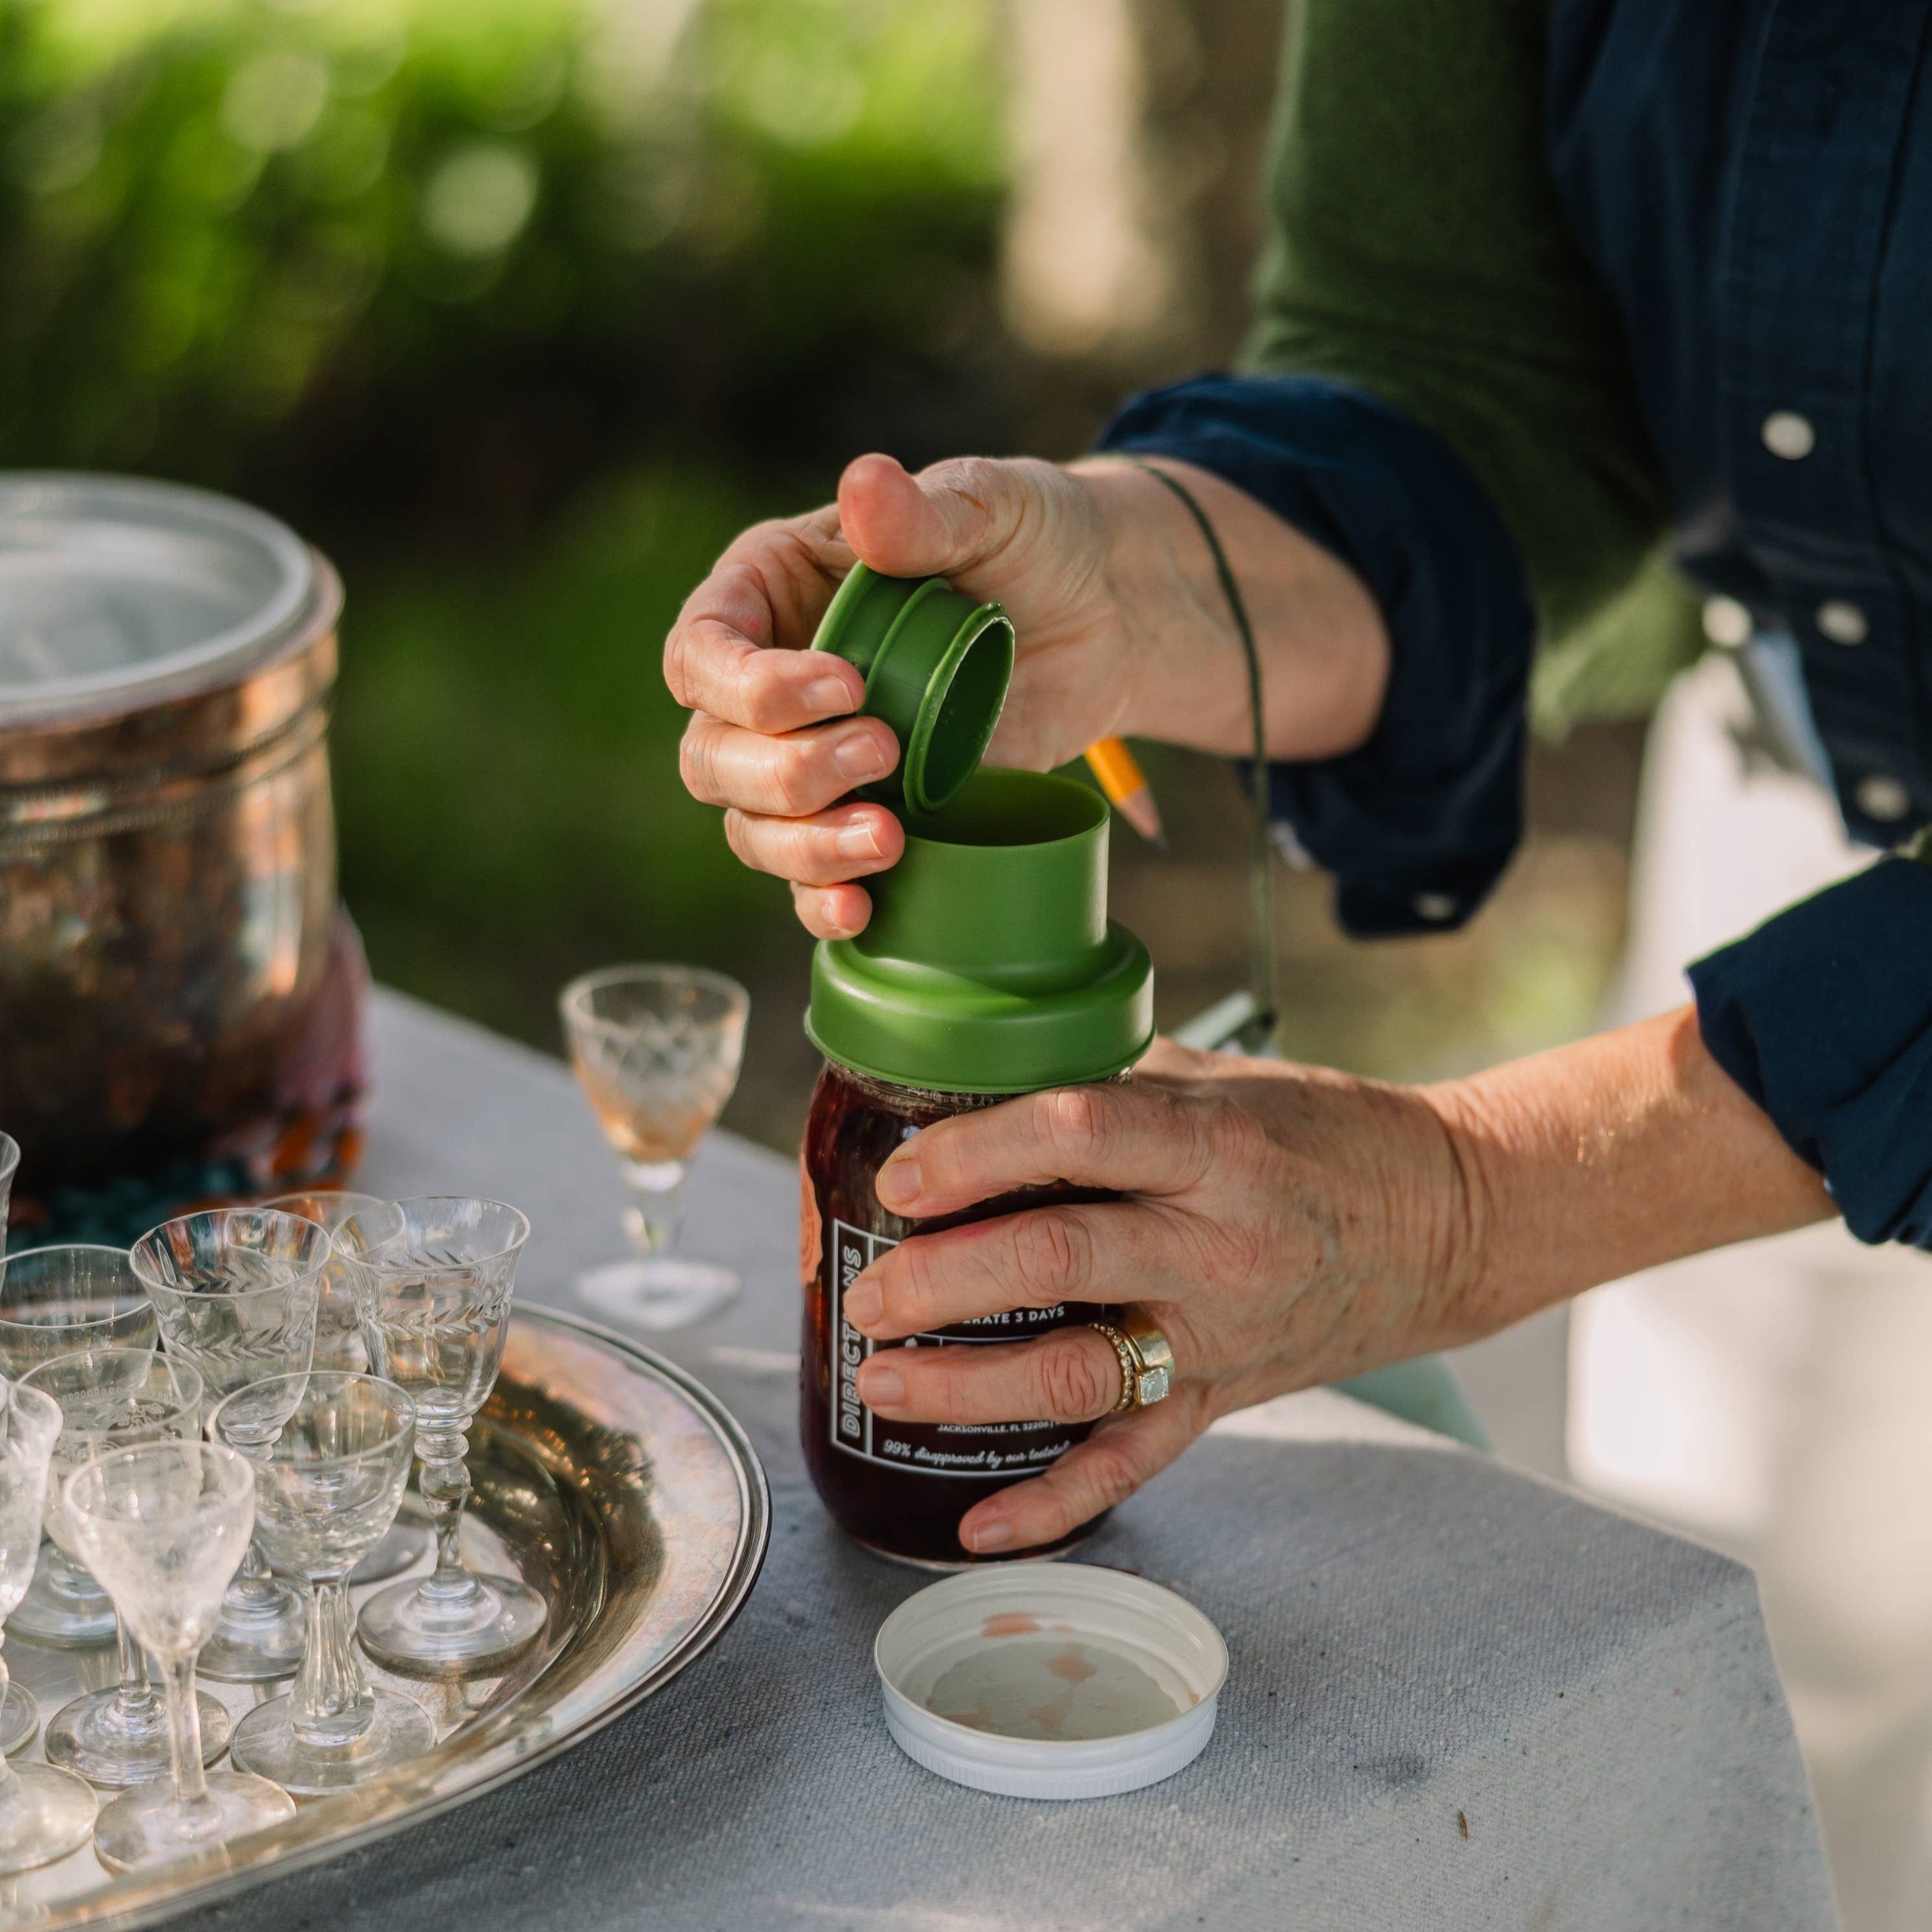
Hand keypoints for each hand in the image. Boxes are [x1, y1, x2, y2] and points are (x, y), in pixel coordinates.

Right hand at [664, 452, 1149, 939]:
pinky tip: (861, 910)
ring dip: (806, 847)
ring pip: (752, 827)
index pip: (702, 651)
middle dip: (787, 771)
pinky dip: (823, 901)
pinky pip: (808, 877)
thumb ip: (927, 510)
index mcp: (771, 590)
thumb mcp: (992, 506)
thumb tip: (863, 484)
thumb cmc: (1036, 540)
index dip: (750, 684)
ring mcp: (815, 756)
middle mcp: (771, 681)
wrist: (1107, 618)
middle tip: (886, 749)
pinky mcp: (865, 812)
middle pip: (714, 755)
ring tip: (890, 838)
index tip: (846, 685)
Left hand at [839, 1006, 1835, 1556]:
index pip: (1080, 1133)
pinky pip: (1136, 1461)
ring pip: (1082, 1373)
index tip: (902, 1176)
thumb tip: (984, 1076)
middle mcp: (1216, 1241)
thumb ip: (1115, 1081)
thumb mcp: (1225, 1081)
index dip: (979, 1153)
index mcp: (1212, 1143)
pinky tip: (977, 1527)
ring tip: (884, 1380)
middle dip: (945, 1281)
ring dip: (970, 1387)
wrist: (1450, 1219)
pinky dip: (1056, 1504)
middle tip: (866, 1292)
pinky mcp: (1227, 1394)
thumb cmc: (1325, 1132)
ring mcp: (1222, 1331)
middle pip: (1060, 1259)